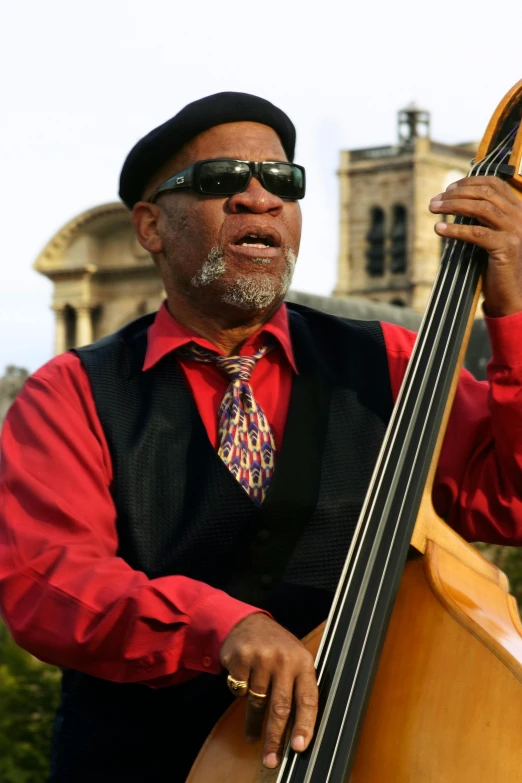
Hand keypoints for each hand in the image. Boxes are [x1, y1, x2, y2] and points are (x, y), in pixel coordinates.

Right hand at [219, 612, 317, 769]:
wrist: (247, 622)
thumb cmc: (276, 648)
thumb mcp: (294, 661)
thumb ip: (298, 688)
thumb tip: (300, 731)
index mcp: (303, 662)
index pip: (308, 699)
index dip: (305, 725)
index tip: (299, 747)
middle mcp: (283, 659)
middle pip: (281, 707)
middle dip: (276, 738)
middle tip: (272, 761)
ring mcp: (261, 657)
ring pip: (257, 702)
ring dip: (255, 725)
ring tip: (253, 738)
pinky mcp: (240, 659)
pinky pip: (239, 691)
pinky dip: (241, 693)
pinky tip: (243, 682)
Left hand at [429, 176, 521, 316]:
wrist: (510, 293)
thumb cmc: (496, 265)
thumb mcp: (490, 235)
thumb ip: (480, 219)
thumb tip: (452, 203)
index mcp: (516, 210)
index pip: (494, 184)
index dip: (469, 182)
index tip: (448, 188)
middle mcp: (518, 216)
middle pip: (485, 193)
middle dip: (456, 193)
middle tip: (434, 200)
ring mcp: (515, 231)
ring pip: (481, 208)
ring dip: (453, 206)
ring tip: (433, 208)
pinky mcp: (506, 247)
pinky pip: (477, 233)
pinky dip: (455, 228)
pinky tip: (439, 228)